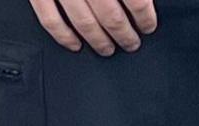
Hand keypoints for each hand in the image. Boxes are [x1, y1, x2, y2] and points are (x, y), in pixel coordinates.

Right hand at [29, 0, 157, 54]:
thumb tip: (144, 1)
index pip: (136, 0)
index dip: (145, 16)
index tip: (148, 26)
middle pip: (111, 16)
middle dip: (125, 34)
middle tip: (132, 43)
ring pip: (83, 21)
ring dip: (99, 40)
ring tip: (109, 48)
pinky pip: (50, 19)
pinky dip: (63, 36)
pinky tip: (75, 45)